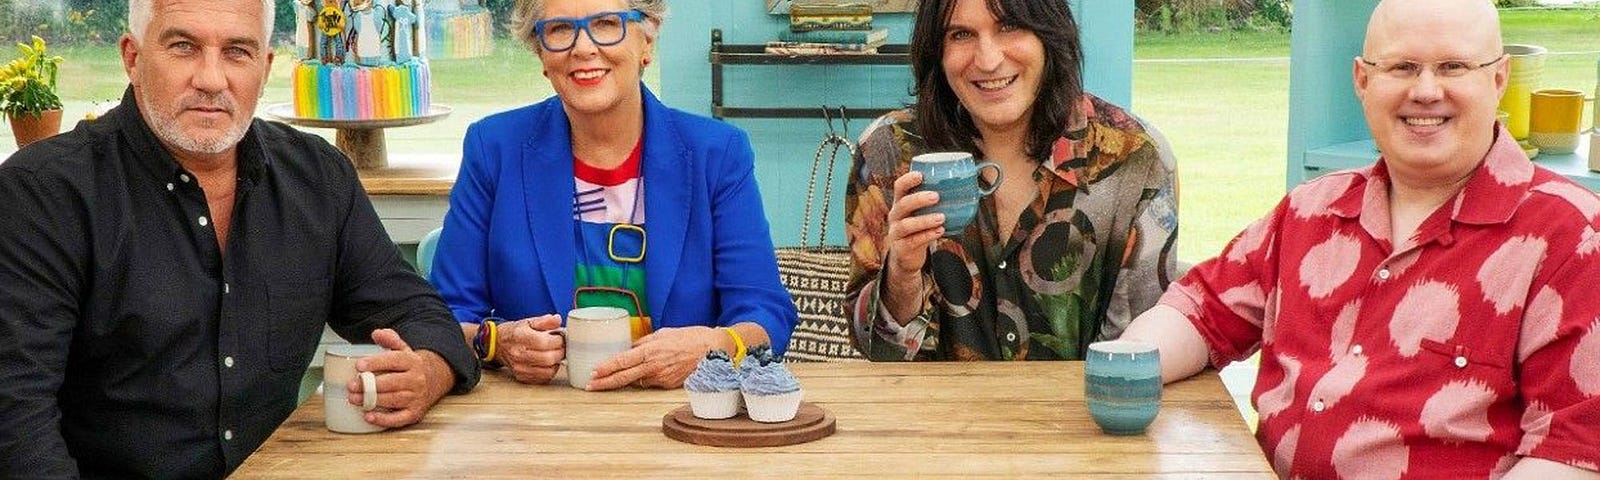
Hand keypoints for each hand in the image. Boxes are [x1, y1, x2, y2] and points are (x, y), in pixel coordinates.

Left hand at [346, 329, 454, 427]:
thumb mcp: (403, 349)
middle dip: (369, 385)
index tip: (359, 365)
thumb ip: (390, 339)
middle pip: (392, 382)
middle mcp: (416, 380)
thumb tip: (376, 333)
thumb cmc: (412, 366)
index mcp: (412, 362)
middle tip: (352, 385)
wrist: (437, 379)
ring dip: (372, 401)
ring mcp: (416, 397)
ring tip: (354, 399)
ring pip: (393, 400)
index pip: (394, 360)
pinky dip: (384, 419)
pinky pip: (399, 419)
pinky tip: (369, 416)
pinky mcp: (415, 413)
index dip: (376, 363)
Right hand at [494, 315, 564, 383]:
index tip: (561, 337)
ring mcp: (520, 368)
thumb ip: (545, 321)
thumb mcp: (529, 322)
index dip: (558, 340)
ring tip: (555, 354)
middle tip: (561, 346)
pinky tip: (548, 363)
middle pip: (548, 358)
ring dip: (556, 362)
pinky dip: (550, 370)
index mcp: (520, 337)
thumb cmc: (515, 333)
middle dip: (560, 352)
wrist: (498, 345)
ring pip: (548, 371)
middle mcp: (518, 354)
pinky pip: (544, 378)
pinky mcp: (522, 377)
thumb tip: (557, 320)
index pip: (545, 342)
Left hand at [585, 326, 715, 390]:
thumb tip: (629, 348)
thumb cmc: (691, 337)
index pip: (622, 361)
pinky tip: (652, 370)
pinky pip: (651, 382)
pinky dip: (647, 377)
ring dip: (627, 379)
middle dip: (605, 383)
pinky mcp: (669, 385)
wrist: (714, 350)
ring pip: (637, 381)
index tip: (593, 373)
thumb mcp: (664, 333)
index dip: (606, 369)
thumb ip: (644, 342)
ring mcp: (661, 378)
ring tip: (616, 375)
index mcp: (650, 351)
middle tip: (590, 386)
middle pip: (624, 378)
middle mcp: (654, 367)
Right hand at [885, 171, 944, 280]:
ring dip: (925, 220)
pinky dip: (928, 235)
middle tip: (936, 196)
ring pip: (907, 225)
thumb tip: (967, 187)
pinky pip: (913, 241)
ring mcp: (896, 232)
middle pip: (903, 204)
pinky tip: (940, 231)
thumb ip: (935, 202)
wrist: (907, 255)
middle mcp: (895, 215)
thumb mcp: (922, 213)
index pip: (899, 187)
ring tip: (941, 218)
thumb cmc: (919, 228)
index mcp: (900, 202)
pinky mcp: (901, 247)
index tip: (920, 175)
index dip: (908, 180)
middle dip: (919, 199)